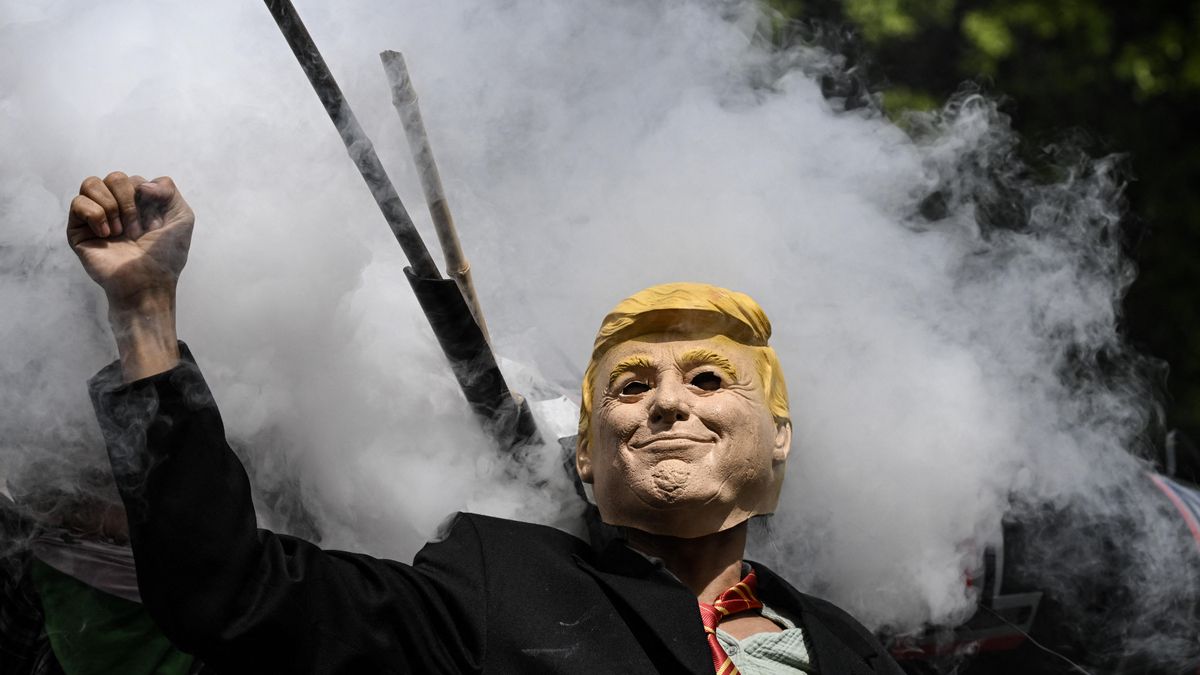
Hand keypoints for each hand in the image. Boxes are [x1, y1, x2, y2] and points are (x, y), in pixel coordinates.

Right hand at [67, 172, 193, 307]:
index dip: (146, 198)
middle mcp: (116, 207)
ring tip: (119, 232)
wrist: (148, 282)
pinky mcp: (78, 230)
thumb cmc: (166, 255)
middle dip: (128, 202)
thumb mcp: (182, 218)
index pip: (134, 179)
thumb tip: (141, 184)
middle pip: (114, 177)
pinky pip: (77, 202)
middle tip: (135, 230)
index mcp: (138, 203)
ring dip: (111, 206)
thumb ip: (168, 189)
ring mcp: (96, 218)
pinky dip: (95, 215)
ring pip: (91, 183)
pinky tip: (106, 235)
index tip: (154, 224)